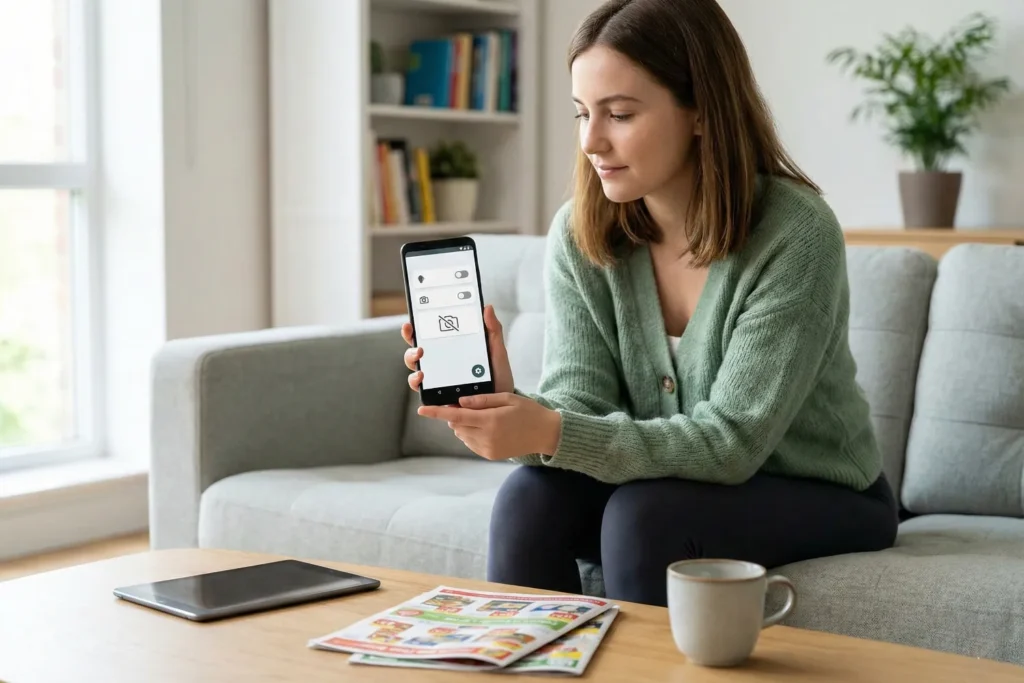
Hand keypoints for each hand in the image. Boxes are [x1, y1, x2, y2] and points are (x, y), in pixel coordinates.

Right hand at [402, 304, 514, 393]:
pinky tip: (422, 379)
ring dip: (412, 363)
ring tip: (420, 363)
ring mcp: (438, 379)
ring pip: (415, 369)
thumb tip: (487, 307)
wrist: (502, 404)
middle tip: (420, 346)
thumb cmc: (498, 376)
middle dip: (411, 346)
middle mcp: (440, 363)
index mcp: (451, 349)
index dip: (415, 329)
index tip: (411, 324)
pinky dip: (417, 383)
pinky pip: (421, 390)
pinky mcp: (438, 396)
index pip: (429, 336)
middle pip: (416, 351)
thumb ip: (493, 330)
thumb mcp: (496, 351)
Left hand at [417, 392, 561, 460]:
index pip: (456, 416)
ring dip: (465, 425)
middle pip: (457, 425)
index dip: (436, 413)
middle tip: (471, 406)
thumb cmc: (528, 411)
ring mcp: (488, 449)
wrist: (546, 434)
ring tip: (485, 417)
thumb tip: (460, 401)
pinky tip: (488, 428)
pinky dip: (472, 434)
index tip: (421, 410)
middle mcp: (487, 437)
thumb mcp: (508, 398)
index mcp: (490, 421)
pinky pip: (471, 443)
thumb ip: (483, 400)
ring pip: (462, 435)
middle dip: (457, 415)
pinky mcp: (490, 455)